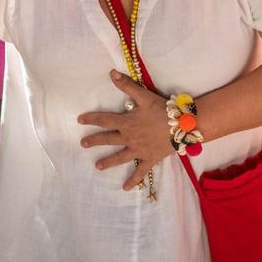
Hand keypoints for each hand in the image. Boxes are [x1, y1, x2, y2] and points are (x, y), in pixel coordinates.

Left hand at [77, 70, 172, 190]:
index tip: (80, 120)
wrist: (181, 126)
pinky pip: (139, 172)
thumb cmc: (162, 110)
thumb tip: (111, 73)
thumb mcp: (144, 95)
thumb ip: (127, 85)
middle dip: (94, 141)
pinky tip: (125, 188)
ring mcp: (138, 150)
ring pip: (120, 157)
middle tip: (82, 144)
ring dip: (108, 162)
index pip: (104, 120)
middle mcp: (129, 138)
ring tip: (97, 166)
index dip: (91, 119)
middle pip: (108, 139)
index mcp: (126, 122)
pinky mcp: (149, 159)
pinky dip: (133, 180)